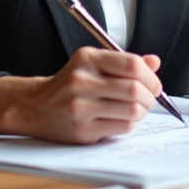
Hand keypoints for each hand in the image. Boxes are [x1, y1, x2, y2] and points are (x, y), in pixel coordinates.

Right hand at [0, 48, 162, 143]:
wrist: (34, 106)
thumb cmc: (69, 84)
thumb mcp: (92, 64)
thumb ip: (123, 62)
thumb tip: (154, 62)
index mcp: (87, 58)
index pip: (131, 64)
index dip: (150, 76)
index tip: (154, 84)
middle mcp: (82, 80)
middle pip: (135, 89)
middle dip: (151, 97)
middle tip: (150, 99)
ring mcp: (80, 107)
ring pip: (132, 111)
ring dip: (142, 112)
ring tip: (136, 110)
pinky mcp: (82, 130)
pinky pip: (122, 127)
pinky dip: (129, 124)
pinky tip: (120, 119)